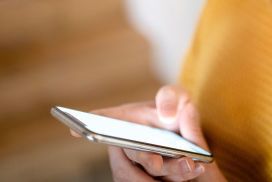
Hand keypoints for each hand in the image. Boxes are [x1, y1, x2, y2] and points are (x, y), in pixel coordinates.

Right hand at [75, 85, 225, 180]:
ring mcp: (135, 166)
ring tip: (192, 166)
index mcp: (127, 120)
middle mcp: (127, 145)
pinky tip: (196, 169)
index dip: (91, 123)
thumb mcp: (179, 98)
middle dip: (146, 160)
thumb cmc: (177, 113)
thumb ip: (172, 98)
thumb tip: (167, 113)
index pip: (105, 119)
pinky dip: (176, 180)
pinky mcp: (147, 180)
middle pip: (133, 155)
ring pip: (144, 176)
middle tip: (158, 164)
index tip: (75, 128)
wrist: (190, 143)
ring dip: (170, 173)